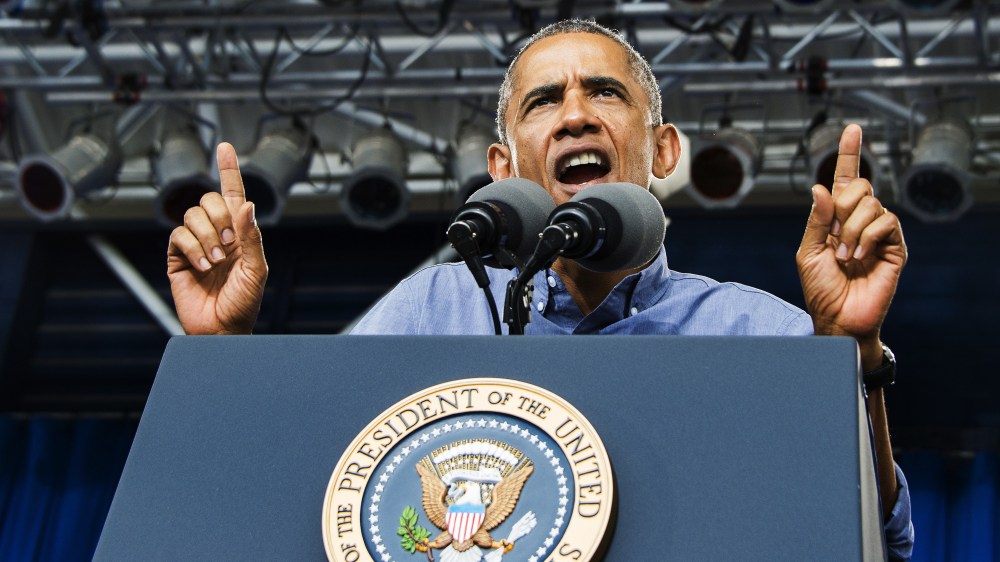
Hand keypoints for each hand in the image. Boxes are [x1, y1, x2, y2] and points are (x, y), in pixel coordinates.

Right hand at [166, 142, 267, 334]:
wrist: (222, 330)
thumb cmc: (244, 303)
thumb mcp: (257, 270)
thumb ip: (252, 237)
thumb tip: (245, 204)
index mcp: (240, 234)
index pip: (233, 195)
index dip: (229, 170)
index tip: (225, 146)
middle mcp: (218, 234)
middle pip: (209, 201)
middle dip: (219, 217)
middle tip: (229, 244)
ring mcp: (196, 245)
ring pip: (191, 216)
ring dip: (206, 236)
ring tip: (216, 262)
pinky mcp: (177, 257)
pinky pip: (177, 235)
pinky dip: (192, 248)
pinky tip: (202, 266)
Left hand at [796, 125, 906, 364]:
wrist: (838, 317)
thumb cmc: (820, 289)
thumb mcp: (807, 252)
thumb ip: (815, 220)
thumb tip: (821, 187)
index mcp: (836, 218)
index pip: (845, 179)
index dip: (848, 153)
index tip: (852, 129)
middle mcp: (859, 220)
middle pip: (859, 186)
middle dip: (841, 209)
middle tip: (833, 238)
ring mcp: (879, 232)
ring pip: (872, 204)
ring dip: (851, 230)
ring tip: (845, 257)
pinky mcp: (896, 246)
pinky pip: (887, 221)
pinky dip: (868, 237)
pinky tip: (860, 257)